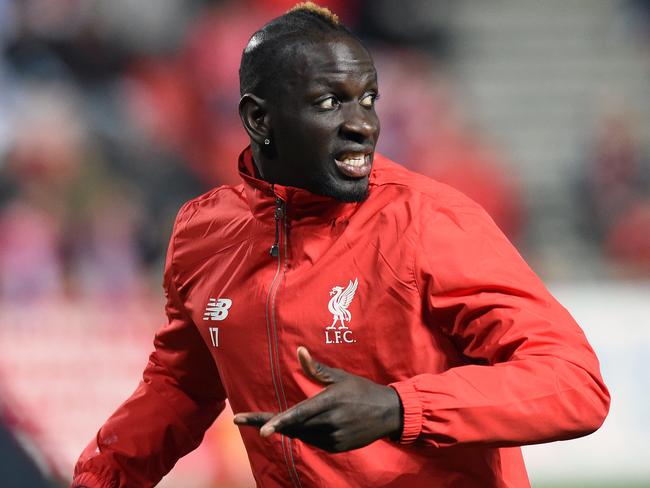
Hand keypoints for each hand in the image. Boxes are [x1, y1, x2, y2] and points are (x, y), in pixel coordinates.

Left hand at [234, 346, 402, 451]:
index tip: (261, 431)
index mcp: (329, 402)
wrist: (390, 414)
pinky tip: (306, 424)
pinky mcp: (337, 447)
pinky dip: (305, 433)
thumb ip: (317, 369)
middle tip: (240, 420)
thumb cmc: (362, 391)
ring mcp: (334, 438)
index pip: (298, 414)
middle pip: (293, 427)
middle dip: (267, 424)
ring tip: (274, 419)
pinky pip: (313, 441)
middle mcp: (330, 423)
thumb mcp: (341, 377)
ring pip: (301, 435)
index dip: (278, 422)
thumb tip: (299, 351)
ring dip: (288, 427)